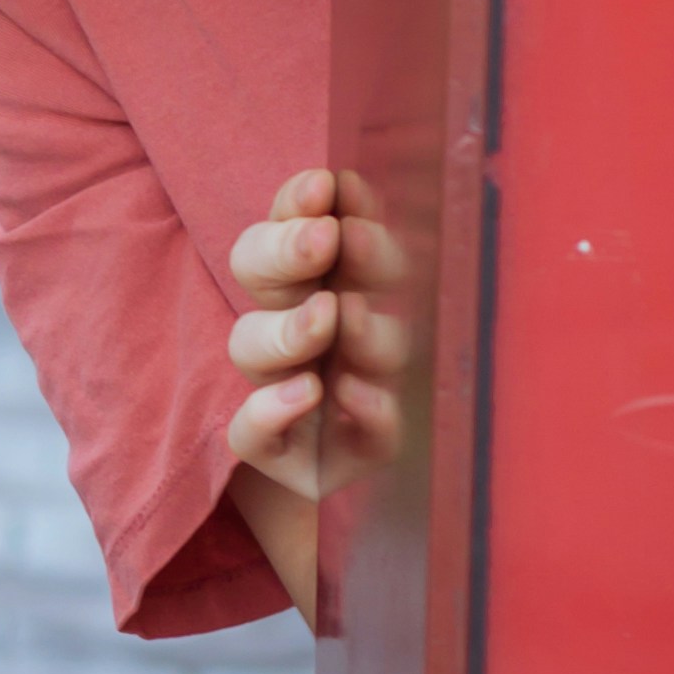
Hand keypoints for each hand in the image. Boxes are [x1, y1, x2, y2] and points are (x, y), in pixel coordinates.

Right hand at [224, 167, 409, 498]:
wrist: (400, 490)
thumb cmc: (421, 386)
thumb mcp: (427, 325)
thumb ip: (402, 273)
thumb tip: (370, 230)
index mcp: (321, 283)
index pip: (289, 226)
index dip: (298, 202)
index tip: (327, 183)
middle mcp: (291, 330)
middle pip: (254, 268)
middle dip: (286, 248)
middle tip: (323, 239)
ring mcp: (277, 387)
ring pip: (248, 344)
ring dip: (290, 327)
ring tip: (332, 319)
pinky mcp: (272, 449)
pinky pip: (246, 432)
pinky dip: (270, 410)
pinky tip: (307, 395)